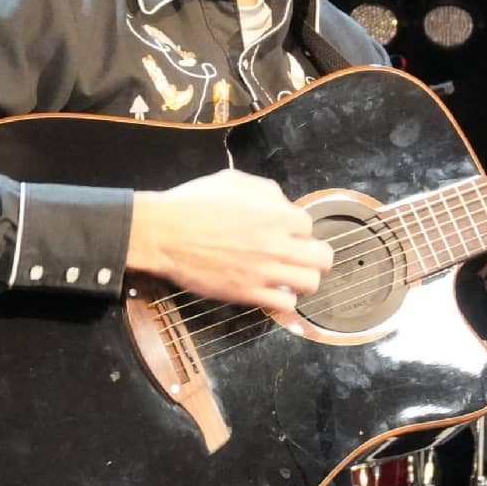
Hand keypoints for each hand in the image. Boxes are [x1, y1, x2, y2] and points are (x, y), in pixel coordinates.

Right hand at [126, 169, 332, 313]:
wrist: (163, 233)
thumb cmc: (193, 203)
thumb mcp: (233, 181)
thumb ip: (266, 191)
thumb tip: (282, 205)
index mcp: (276, 214)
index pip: (309, 224)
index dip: (297, 228)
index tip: (285, 231)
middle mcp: (277, 245)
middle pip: (323, 257)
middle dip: (313, 254)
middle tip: (299, 255)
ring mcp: (264, 272)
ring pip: (310, 284)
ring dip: (303, 278)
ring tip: (288, 275)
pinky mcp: (248, 294)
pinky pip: (285, 305)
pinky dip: (284, 299)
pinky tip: (272, 291)